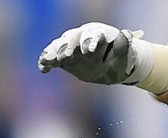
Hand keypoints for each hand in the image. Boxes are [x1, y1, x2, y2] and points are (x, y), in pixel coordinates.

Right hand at [38, 22, 153, 85]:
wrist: (108, 73)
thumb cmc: (118, 64)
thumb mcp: (123, 60)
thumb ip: (123, 48)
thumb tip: (124, 34)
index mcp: (99, 34)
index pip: (92, 34)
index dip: (89, 41)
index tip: (88, 51)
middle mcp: (83, 37)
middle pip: (72, 38)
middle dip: (67, 46)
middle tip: (63, 57)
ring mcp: (71, 48)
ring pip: (59, 45)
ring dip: (53, 52)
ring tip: (48, 61)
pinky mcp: (62, 59)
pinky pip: (51, 58)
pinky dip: (46, 62)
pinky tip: (44, 69)